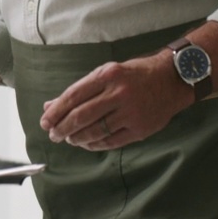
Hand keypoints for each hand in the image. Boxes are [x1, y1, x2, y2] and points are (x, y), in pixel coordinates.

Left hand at [38, 51, 192, 151]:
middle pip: (81, 116)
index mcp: (107, 75)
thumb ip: (79, 90)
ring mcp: (131, 112)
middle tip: (53, 135)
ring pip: (95, 131)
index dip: (55, 111)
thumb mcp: (106, 74)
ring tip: (69, 139)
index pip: (73, 96)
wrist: (172, 79)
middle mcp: (119, 93)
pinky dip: (94, 144)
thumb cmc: (134, 75)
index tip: (44, 122)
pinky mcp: (141, 129)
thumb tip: (49, 105)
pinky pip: (111, 141)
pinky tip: (86, 143)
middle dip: (62, 128)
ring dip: (77, 138)